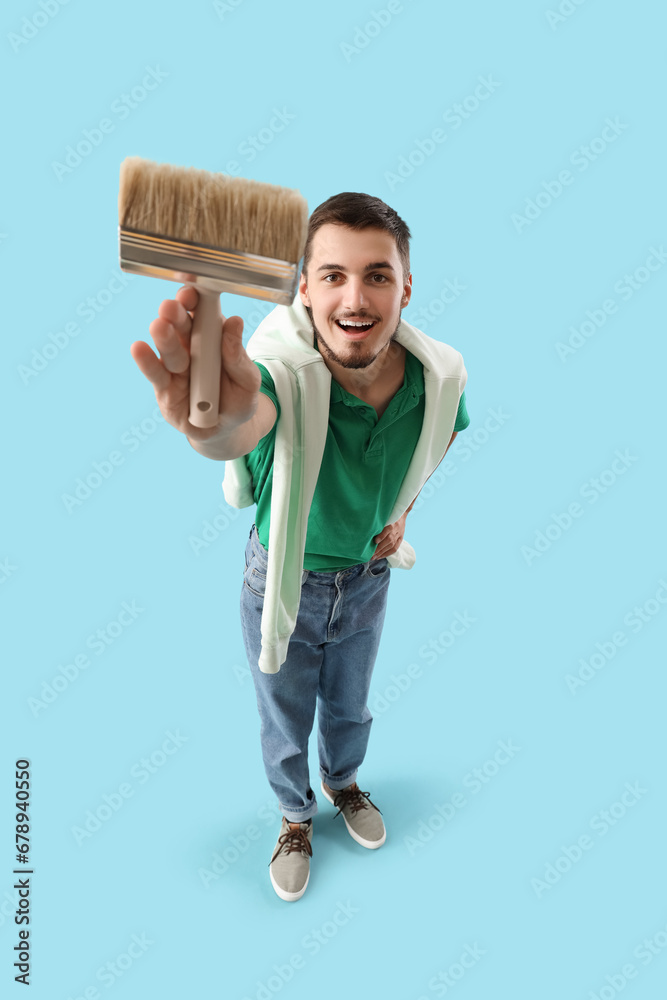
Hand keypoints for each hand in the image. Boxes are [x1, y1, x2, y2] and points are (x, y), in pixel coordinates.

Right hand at [130, 286, 260, 440]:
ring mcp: (175, 367)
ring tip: (160, 327)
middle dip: (175, 315)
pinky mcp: (163, 389)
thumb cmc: (237, 400)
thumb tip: (234, 322)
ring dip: (163, 337)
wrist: (225, 430)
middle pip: (180, 327)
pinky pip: (155, 374)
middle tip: (171, 308)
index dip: (194, 300)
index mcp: (212, 337)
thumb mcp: (248, 381)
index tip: (191, 292)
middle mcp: (190, 348)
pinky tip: (139, 349)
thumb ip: (239, 357)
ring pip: (167, 349)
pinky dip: (146, 361)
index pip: (201, 312)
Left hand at [371, 510, 407, 559]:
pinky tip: (380, 557)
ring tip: (374, 557)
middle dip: (379, 548)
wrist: (401, 512)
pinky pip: (395, 548)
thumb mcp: (384, 515)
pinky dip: (387, 554)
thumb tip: (367, 528)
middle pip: (388, 540)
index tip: (375, 541)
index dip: (382, 536)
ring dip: (382, 552)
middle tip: (371, 554)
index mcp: (392, 522)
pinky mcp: (400, 539)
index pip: (387, 530)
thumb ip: (378, 521)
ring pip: (391, 545)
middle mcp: (396, 529)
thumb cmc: (388, 514)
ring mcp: (399, 534)